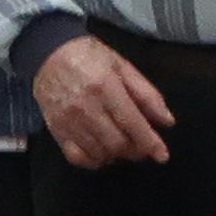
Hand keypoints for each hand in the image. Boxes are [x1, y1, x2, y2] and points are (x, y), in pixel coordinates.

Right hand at [30, 34, 170, 168]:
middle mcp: (86, 107)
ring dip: (116, 156)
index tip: (162, 155)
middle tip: (142, 147)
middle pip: (116, 143)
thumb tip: (167, 121)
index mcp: (106, 88)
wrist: (48, 54)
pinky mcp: (55, 129)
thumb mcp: (124, 67)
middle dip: (135, 151)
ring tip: (124, 148)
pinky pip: (75, 156)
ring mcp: (67, 120)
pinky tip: (102, 154)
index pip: (132, 123)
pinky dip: (93, 161)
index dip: (149, 143)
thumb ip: (147, 95)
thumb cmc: (91, 57)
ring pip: (98, 152)